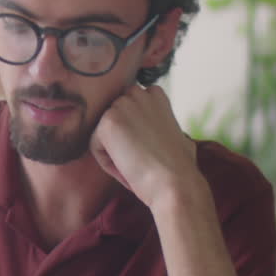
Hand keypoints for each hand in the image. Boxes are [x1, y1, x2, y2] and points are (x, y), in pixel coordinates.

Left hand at [90, 85, 198, 209]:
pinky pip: (96, 147)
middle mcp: (137, 93)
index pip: (128, 110)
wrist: (174, 182)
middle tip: (140, 157)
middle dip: (121, 139)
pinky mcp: (108, 122)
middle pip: (114, 120)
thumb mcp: (176, 134)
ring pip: (104, 135)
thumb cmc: (179, 167)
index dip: (135, 133)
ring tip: (136, 163)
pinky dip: (107, 162)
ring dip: (114, 152)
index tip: (147, 148)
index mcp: (154, 94)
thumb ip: (161, 124)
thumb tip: (159, 132)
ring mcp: (121, 105)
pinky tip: (128, 167)